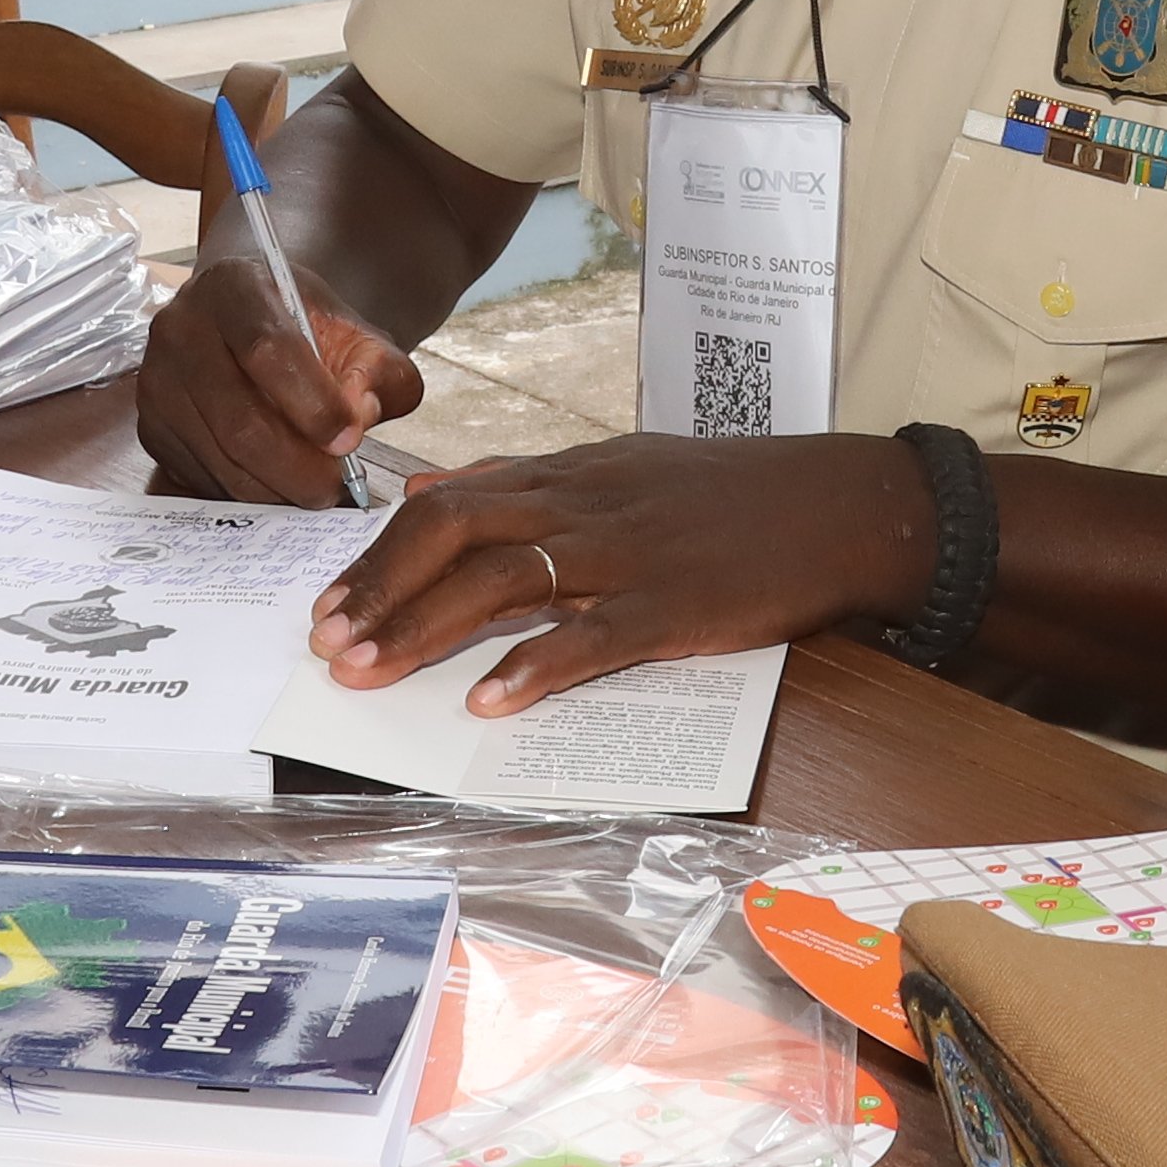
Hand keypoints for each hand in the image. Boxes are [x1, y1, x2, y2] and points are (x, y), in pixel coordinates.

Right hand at [133, 246, 417, 505]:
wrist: (249, 319)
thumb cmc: (305, 327)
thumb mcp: (358, 334)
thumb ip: (380, 370)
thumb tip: (359, 414)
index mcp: (233, 287)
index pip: (267, 350)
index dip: (311, 404)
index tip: (350, 440)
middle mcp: (180, 329)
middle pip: (238, 419)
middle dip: (296, 467)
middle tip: (336, 487)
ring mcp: (157, 381)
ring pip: (220, 458)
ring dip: (274, 489)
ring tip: (314, 488)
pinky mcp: (150, 426)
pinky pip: (199, 477)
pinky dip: (245, 492)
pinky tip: (276, 482)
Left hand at [308, 432, 924, 716]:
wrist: (839, 503)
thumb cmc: (729, 495)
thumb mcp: (616, 464)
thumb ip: (520, 480)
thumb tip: (427, 483)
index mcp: (567, 474)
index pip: (446, 499)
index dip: (377, 553)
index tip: (328, 603)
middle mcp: (583, 504)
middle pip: (454, 530)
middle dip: (378, 590)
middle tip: (327, 647)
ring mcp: (628, 554)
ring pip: (505, 579)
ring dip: (426, 629)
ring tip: (370, 673)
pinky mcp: (676, 606)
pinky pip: (594, 637)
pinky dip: (536, 667)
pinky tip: (489, 701)